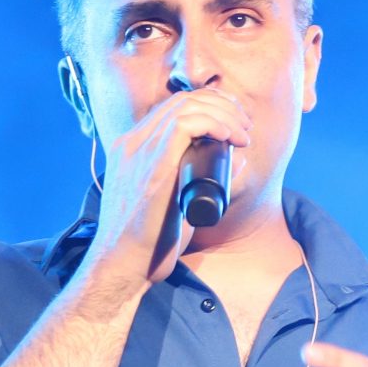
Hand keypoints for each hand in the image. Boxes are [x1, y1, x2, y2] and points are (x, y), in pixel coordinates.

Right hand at [76, 84, 252, 304]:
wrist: (123, 266)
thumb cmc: (148, 243)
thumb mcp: (171, 203)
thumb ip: (197, 180)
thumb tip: (237, 159)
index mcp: (130, 148)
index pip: (171, 108)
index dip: (208, 105)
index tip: (234, 123)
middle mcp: (131, 143)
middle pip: (182, 101)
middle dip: (221, 105)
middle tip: (244, 126)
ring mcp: (138, 151)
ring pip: (186, 106)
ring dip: (224, 114)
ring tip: (244, 134)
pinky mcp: (152, 166)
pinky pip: (185, 125)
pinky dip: (214, 123)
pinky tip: (231, 136)